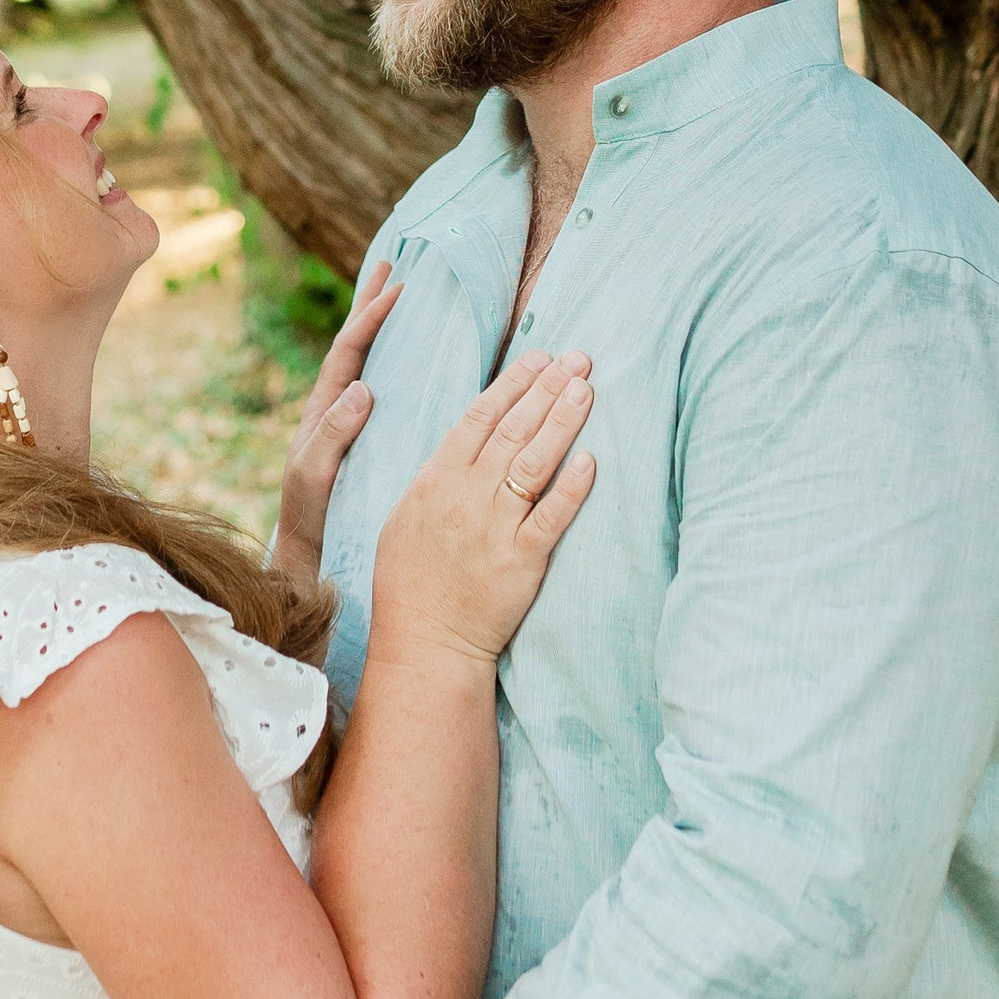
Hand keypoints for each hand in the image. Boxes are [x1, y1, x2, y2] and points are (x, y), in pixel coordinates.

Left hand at [267, 263, 398, 594]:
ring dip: (384, 328)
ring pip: (370, 363)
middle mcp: (336, 409)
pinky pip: (385, 390)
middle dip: (372, 303)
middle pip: (357, 344)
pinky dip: (398, 364)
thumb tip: (361, 387)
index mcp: (323, 409)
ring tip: (404, 294)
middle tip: (393, 264)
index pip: (349, 350)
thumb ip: (332, 435)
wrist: (308, 555)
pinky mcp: (368, 440)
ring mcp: (351, 423)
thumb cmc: (308, 518)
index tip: (397, 287)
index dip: (370, 316)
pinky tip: (419, 359)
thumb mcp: (315, 475)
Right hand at [371, 352, 594, 667]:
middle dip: (547, 388)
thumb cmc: (411, 580)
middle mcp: (465, 495)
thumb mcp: (407, 514)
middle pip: (513, 429)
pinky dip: (571, 486)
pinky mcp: (521, 560)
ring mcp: (494, 527)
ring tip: (586, 388)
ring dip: (562, 420)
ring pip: (534, 461)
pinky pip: (552, 516)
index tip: (540, 357)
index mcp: (436, 478)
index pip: (480, 416)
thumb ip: (439, 475)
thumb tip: (469, 439)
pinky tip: (591, 458)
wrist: (425, 641)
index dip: (514, 383)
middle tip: (578, 358)